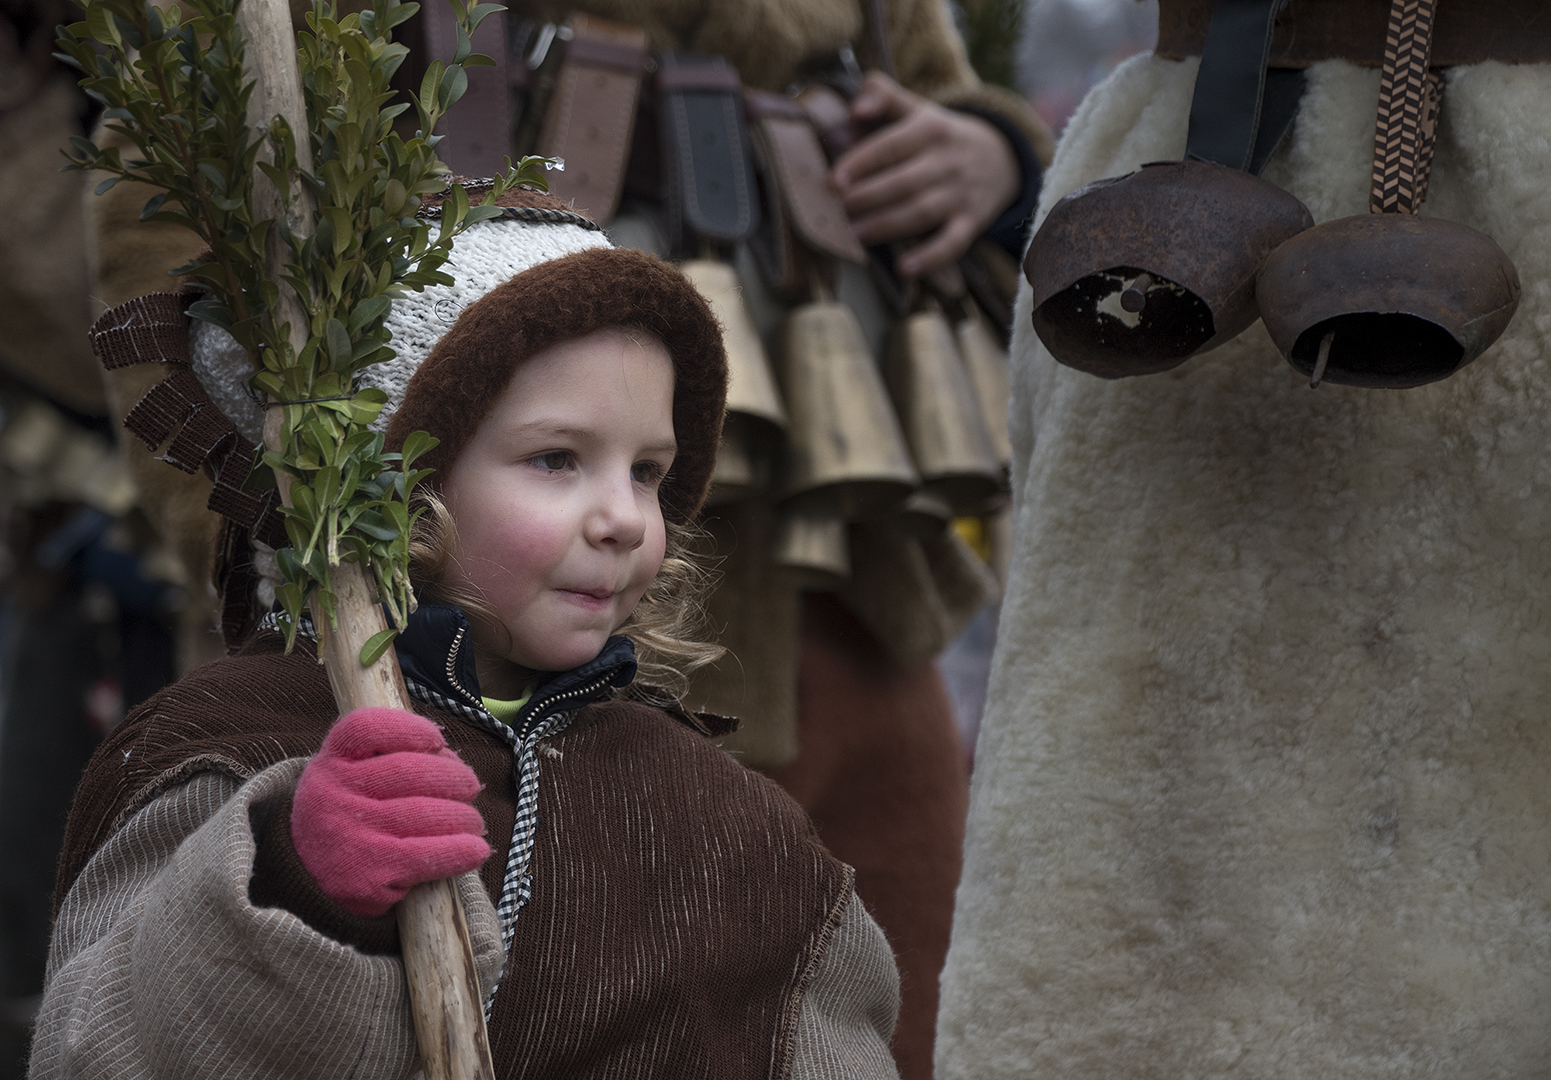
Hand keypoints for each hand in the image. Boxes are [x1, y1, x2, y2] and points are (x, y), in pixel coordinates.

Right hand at [291, 707, 489, 917]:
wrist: (308, 879)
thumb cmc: (349, 815)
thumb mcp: (350, 776)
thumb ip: (390, 757)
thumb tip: (451, 760)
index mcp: (330, 762)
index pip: (366, 728)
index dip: (410, 728)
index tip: (437, 740)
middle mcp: (332, 795)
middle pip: (408, 771)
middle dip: (454, 777)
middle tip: (471, 787)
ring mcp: (348, 836)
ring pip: (424, 813)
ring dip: (463, 817)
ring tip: (472, 822)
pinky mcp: (365, 876)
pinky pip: (426, 856)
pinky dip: (460, 851)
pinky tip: (476, 850)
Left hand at [831, 72, 1020, 284]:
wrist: (1002, 157)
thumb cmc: (940, 136)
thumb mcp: (917, 108)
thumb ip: (883, 95)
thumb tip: (856, 107)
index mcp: (930, 129)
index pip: (891, 146)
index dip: (861, 163)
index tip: (833, 181)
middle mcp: (947, 161)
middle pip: (904, 182)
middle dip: (869, 197)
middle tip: (840, 209)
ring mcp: (960, 194)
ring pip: (922, 212)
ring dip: (888, 225)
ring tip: (856, 234)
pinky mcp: (972, 222)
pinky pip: (953, 243)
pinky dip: (931, 257)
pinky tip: (906, 268)